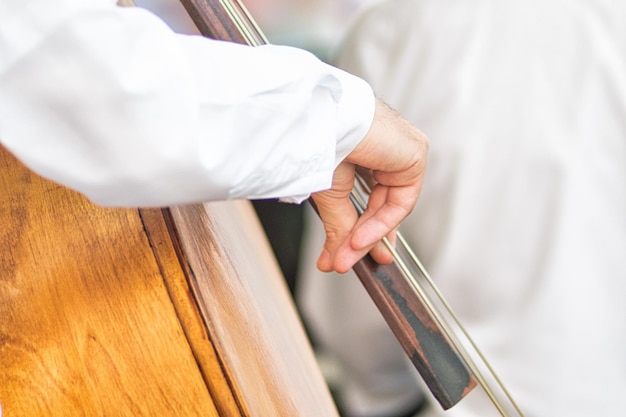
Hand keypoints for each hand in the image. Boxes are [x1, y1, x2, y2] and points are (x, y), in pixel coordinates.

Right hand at [311, 98, 427, 272]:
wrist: (321, 121)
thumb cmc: (317, 141)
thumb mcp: (328, 193)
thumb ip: (339, 225)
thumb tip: (335, 258)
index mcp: (365, 149)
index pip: (374, 197)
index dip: (363, 231)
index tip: (349, 255)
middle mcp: (386, 149)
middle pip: (384, 206)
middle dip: (363, 239)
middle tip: (348, 262)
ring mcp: (403, 150)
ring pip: (391, 206)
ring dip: (367, 236)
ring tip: (345, 256)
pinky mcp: (414, 154)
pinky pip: (401, 200)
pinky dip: (381, 224)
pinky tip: (359, 239)